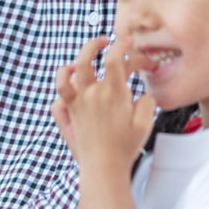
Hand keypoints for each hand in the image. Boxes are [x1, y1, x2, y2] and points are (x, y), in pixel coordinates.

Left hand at [51, 35, 154, 174]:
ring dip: (80, 56)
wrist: (103, 168)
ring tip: (90, 52)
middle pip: (88, 57)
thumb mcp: (146, 124)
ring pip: (72, 69)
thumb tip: (143, 94)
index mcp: (113, 94)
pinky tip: (72, 73)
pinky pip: (60, 89)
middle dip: (97, 43)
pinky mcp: (71, 111)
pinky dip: (64, 77)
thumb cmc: (125, 148)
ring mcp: (79, 101)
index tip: (129, 42)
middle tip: (109, 41)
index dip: (123, 45)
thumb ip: (147, 102)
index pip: (115, 59)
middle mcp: (93, 93)